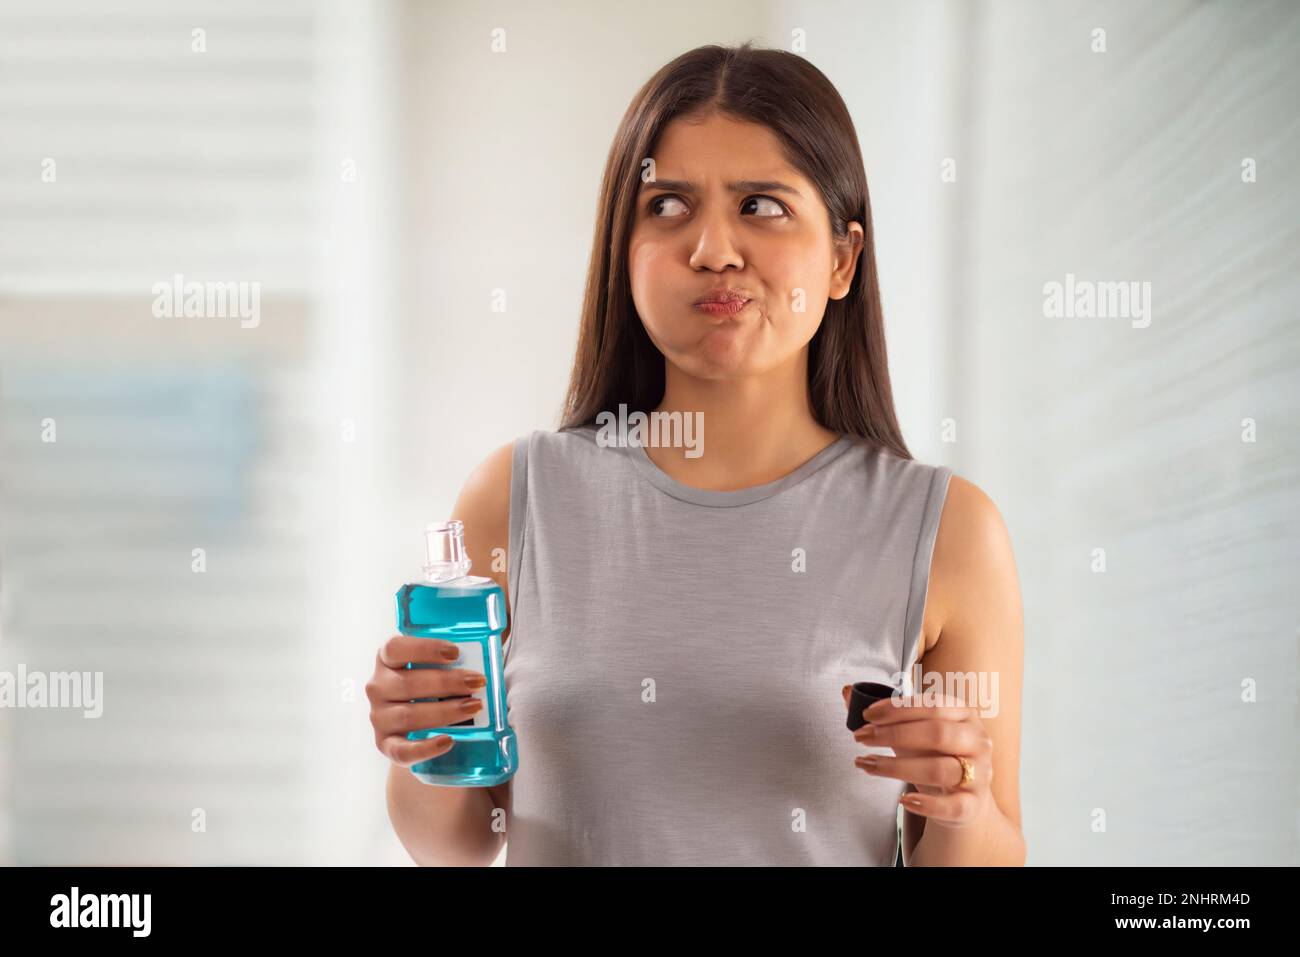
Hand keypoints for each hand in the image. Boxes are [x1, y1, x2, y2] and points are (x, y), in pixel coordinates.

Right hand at [367, 634, 486, 765]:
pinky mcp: (385, 743)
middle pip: (407, 683)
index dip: (424, 649)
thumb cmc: (436, 685)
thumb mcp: (439, 665)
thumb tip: (493, 647)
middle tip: (478, 682)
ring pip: (408, 715)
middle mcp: (378, 686)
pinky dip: (425, 747)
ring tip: (474, 707)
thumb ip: (457, 654)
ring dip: (444, 711)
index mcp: (387, 659)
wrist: (420, 725)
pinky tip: (449, 740)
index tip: (456, 652)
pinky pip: (401, 750)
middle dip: (447, 683)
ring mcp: (379, 716)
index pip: (395, 648)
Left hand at [842, 686, 994, 828]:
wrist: (965, 796)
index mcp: (964, 714)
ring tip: (867, 764)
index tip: (867, 715)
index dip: (896, 709)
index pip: (932, 705)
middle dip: (893, 734)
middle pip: (937, 734)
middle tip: (861, 737)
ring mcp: (980, 773)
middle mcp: (977, 740)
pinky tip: (903, 800)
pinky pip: (953, 806)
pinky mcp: (974, 804)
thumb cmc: (935, 756)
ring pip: (939, 769)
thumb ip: (882, 714)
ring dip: (896, 767)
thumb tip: (846, 691)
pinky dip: (927, 804)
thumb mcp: (912, 732)